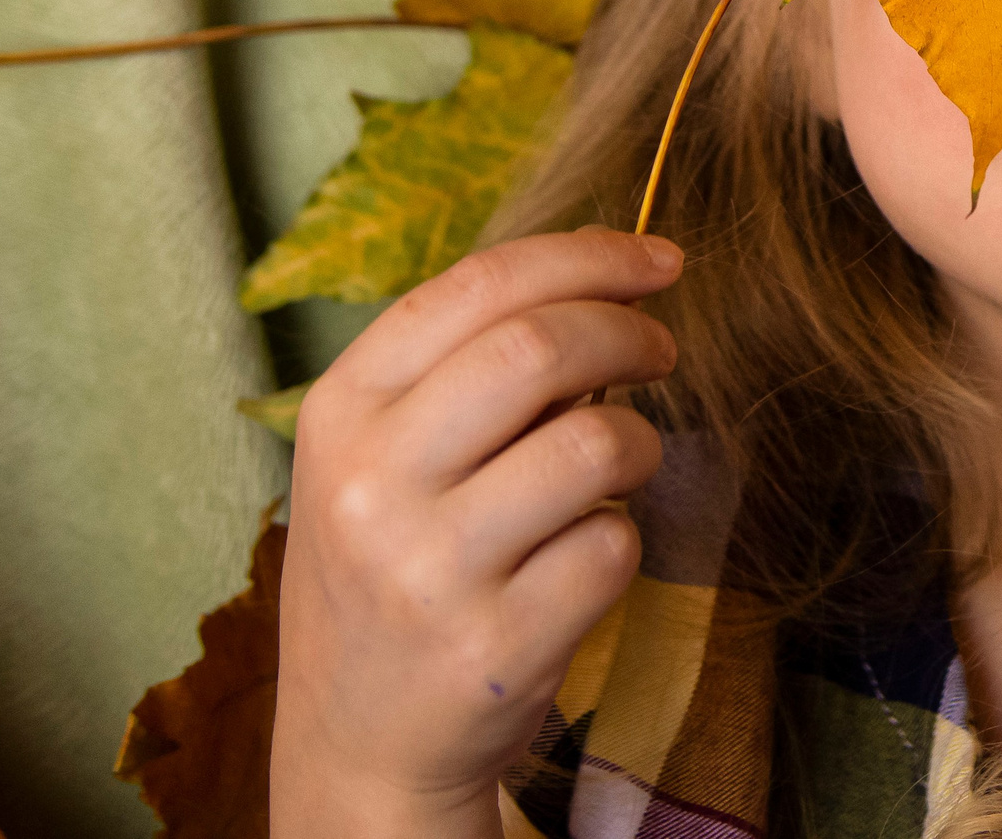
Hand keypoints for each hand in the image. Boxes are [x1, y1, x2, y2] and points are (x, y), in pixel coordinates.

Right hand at [272, 228, 682, 838]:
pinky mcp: (494, 645)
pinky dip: (621, 542)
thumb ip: (467, 366)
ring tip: (618, 466)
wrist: (360, 744)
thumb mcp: (383, 458)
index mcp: (338, 412)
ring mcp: (428, 571)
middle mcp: (370, 485)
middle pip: (539, 348)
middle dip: (629, 331)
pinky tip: (581, 560)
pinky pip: (613, 548)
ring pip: (593, 444)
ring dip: (636, 443)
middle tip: (663, 349)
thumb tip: (613, 275)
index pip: (475, 286)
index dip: (586, 256)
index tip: (660, 259)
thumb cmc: (398, 567)